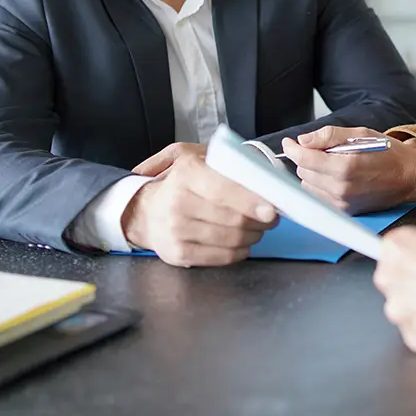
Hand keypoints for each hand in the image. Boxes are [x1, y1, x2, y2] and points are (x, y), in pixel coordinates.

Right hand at [122, 143, 278, 266]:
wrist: (144, 210)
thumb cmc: (180, 182)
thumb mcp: (197, 158)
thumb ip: (227, 161)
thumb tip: (263, 172)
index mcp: (187, 173)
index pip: (223, 190)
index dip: (250, 202)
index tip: (271, 209)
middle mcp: (178, 202)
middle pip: (232, 218)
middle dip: (259, 221)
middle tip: (271, 218)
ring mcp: (177, 230)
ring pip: (230, 239)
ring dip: (252, 236)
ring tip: (257, 228)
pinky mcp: (178, 253)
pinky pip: (221, 257)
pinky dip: (239, 252)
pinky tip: (242, 244)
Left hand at [281, 126, 415, 213]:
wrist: (410, 177)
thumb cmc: (389, 153)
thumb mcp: (361, 134)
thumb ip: (330, 135)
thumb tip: (304, 140)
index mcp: (345, 166)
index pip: (304, 158)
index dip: (293, 148)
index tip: (289, 143)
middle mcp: (341, 187)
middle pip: (303, 172)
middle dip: (306, 159)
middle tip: (322, 151)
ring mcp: (343, 202)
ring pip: (308, 186)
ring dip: (312, 174)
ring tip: (331, 164)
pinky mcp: (345, 211)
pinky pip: (319, 197)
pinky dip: (320, 186)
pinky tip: (335, 177)